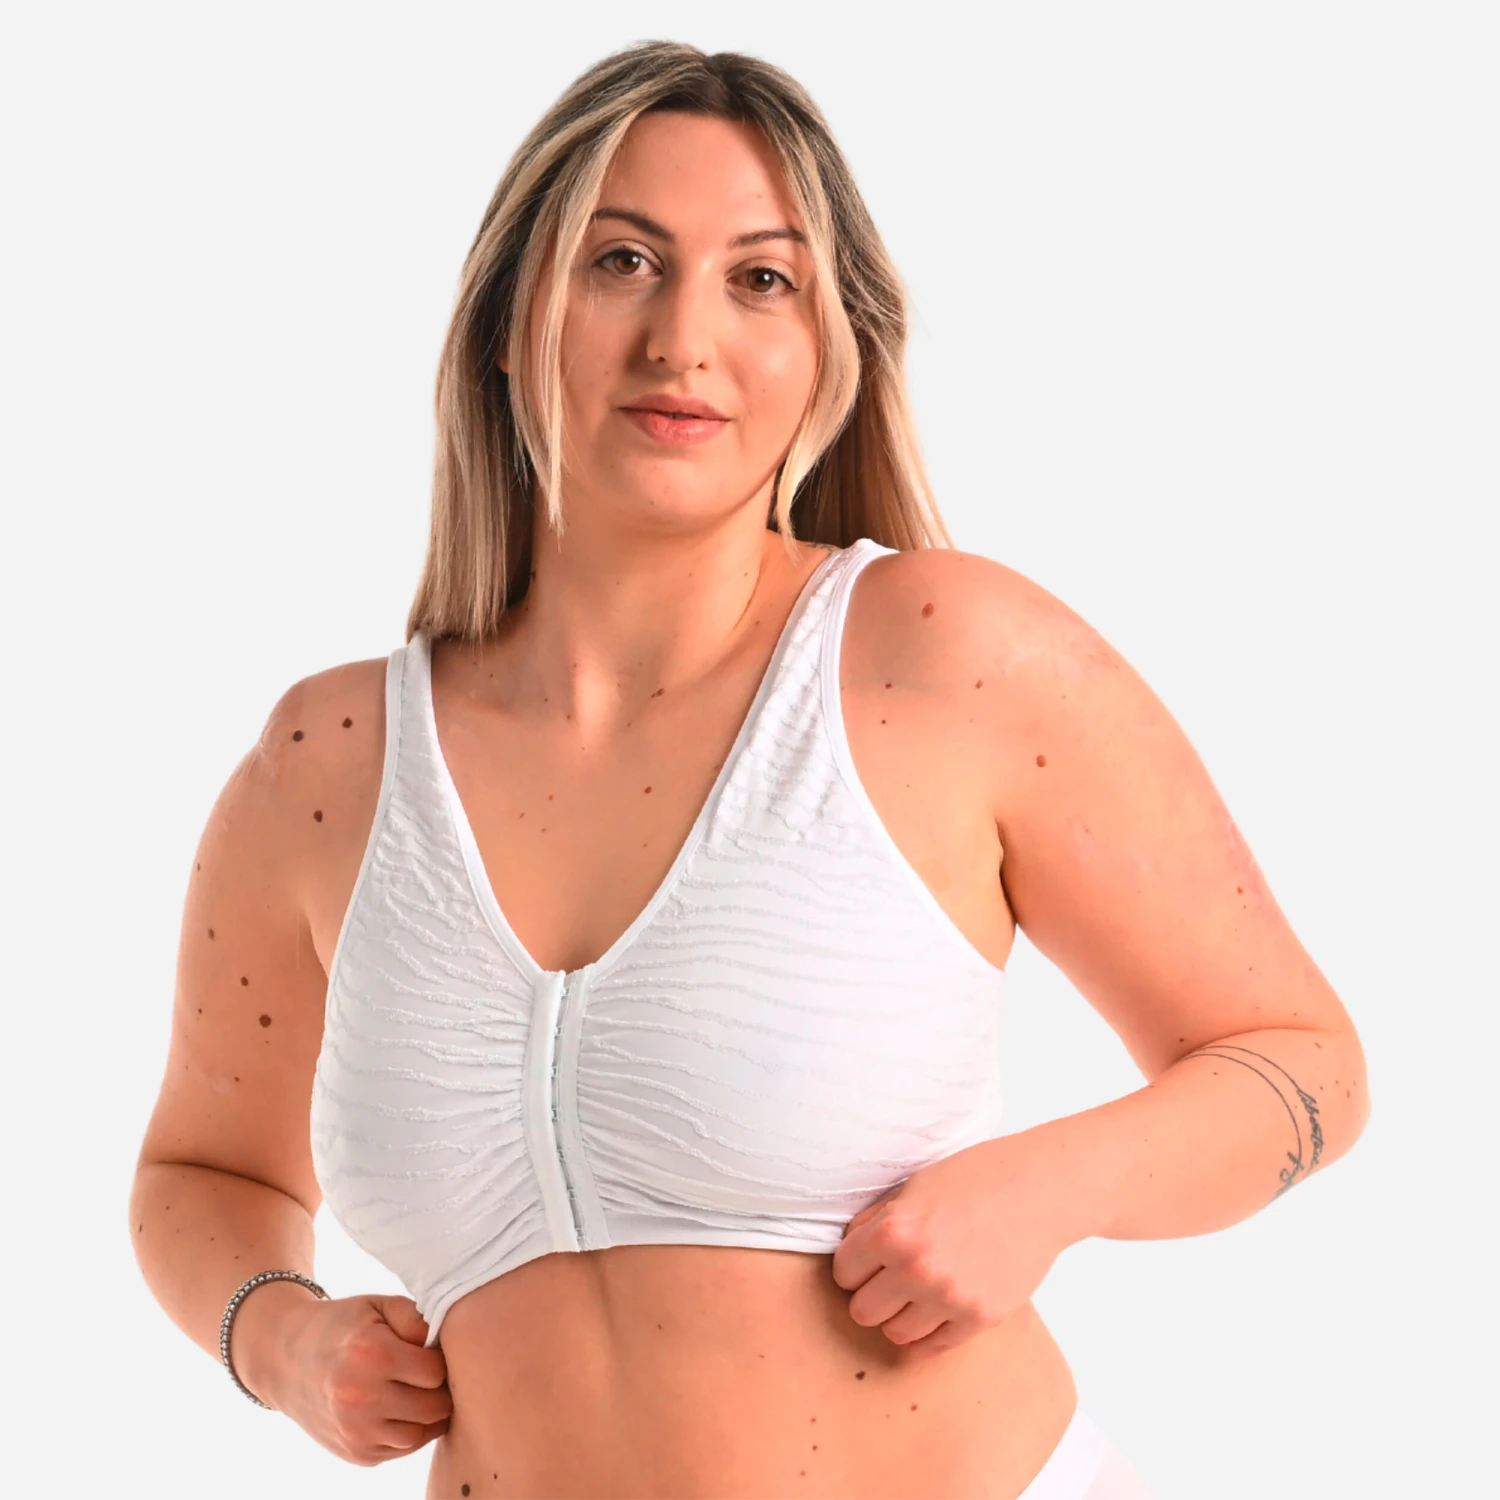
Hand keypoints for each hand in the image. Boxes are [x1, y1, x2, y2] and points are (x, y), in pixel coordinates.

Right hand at [237, 1289, 452, 1465]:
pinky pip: (401, 1450)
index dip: (441, 1359)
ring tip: (422, 1391)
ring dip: (429, 1415)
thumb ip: (417, 1318)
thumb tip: (444, 1345)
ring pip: (420, 1434)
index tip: (433, 1351)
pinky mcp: (355, 1454)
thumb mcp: (378, 1306)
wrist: (288, 1360)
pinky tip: (402, 1408)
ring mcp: (356, 1433)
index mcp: (372, 1356)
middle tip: (435, 1374)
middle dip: (441, 1390)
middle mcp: (362, 1400)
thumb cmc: (343, 1327)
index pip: (435, 1372)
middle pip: (433, 1407)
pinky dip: (410, 1431)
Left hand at [830, 1136, 1076, 1360]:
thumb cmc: (975, 1179)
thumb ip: (878, 1222)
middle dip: (871, 1294)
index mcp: (894, 1231)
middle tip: (889, 1280)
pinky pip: (933, 1346)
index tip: (867, 1260)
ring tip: (916, 1293)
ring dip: (900, 1315)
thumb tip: (851, 1250)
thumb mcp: (913, 1187)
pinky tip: (937, 1308)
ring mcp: (949, 1298)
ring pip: (895, 1334)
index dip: (854, 1264)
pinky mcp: (979, 1318)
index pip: (843, 1272)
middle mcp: (917, 1269)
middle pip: (862, 1311)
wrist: (1039, 1191)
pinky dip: (929, 1331)